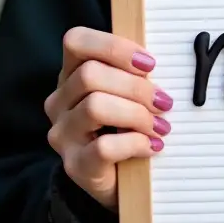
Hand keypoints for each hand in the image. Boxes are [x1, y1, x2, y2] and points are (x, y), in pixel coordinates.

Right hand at [44, 27, 171, 211]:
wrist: (118, 180)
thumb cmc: (126, 126)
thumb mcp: (127, 94)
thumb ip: (133, 74)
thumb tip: (154, 64)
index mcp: (71, 74)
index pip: (76, 41)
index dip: (114, 47)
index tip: (149, 63)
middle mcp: (59, 101)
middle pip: (90, 74)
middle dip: (136, 86)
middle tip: (164, 102)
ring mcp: (63, 134)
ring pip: (95, 106)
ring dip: (137, 114)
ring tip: (159, 126)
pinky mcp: (75, 165)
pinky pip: (105, 147)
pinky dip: (135, 143)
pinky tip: (151, 146)